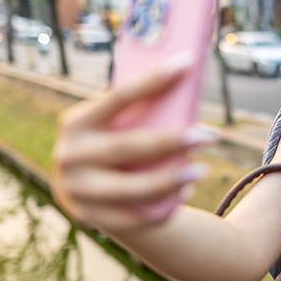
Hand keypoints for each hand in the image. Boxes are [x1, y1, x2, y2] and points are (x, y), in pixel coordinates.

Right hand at [51, 53, 215, 231]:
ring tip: (203, 169)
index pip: (118, 96)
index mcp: (77, 122)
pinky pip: (133, 215)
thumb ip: (142, 111)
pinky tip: (186, 190)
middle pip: (128, 146)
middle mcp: (70, 155)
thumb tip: (190, 81)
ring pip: (131, 187)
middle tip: (209, 135)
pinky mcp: (90, 218)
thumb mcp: (119, 126)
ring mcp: (77, 190)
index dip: (153, 79)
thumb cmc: (118, 144)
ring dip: (171, 179)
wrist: (93, 194)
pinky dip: (163, 203)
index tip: (186, 62)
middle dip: (172, 140)